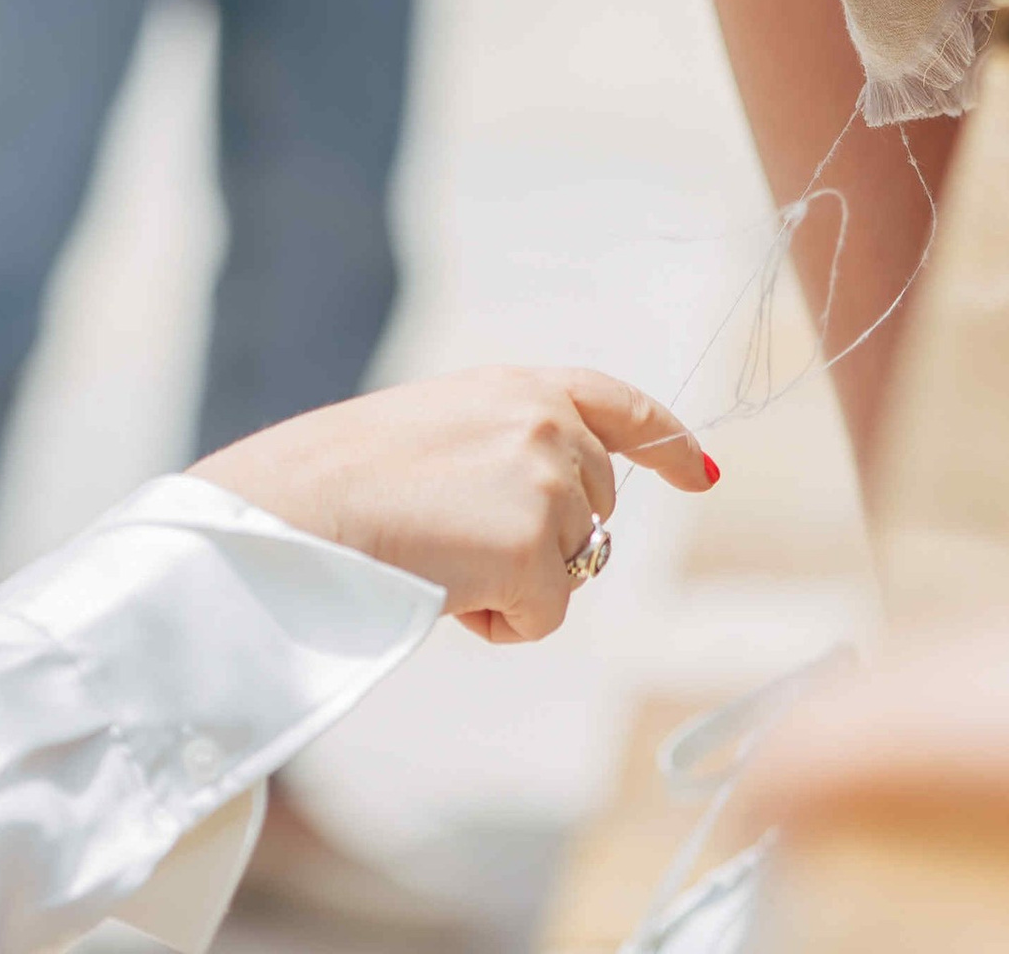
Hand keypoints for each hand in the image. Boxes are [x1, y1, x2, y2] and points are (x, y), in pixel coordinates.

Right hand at [195, 366, 714, 643]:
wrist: (305, 505)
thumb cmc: (351, 479)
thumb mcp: (446, 430)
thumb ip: (512, 446)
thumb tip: (571, 511)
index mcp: (524, 385)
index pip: (621, 405)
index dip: (667, 443)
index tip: (703, 476)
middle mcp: (551, 422)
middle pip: (594, 511)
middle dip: (543, 543)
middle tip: (455, 538)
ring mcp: (550, 482)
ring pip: (570, 569)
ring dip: (513, 583)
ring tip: (440, 555)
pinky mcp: (538, 548)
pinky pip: (543, 618)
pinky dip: (499, 623)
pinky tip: (447, 588)